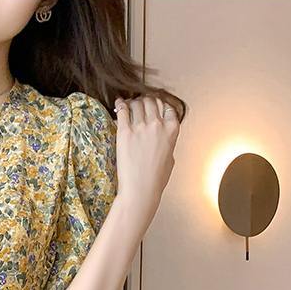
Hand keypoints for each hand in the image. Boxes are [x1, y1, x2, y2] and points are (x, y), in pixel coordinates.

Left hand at [112, 94, 180, 223]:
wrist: (141, 189)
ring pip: (138, 103)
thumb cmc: (155, 180)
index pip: (167, 107)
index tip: (154, 105)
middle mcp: (158, 125)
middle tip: (139, 103)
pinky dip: (121, 104)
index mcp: (172, 130)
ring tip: (129, 104)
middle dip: (145, 100)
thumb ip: (168, 144)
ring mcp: (141, 127)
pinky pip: (123, 111)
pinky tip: (119, 103)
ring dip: (133, 102)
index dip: (160, 104)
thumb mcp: (170, 159)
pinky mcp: (125, 132)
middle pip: (152, 101)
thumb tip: (164, 140)